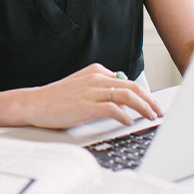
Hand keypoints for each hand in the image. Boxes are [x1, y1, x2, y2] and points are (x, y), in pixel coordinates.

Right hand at [16, 64, 162, 129]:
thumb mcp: (81, 88)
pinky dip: (124, 115)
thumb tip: (123, 100)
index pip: (127, 81)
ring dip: (143, 107)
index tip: (153, 104)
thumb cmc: (56, 99)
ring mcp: (90, 91)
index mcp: (95, 72)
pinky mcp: (85, 105)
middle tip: (158, 111)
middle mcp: (95, 78)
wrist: (34, 104)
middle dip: (149, 100)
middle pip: (132, 86)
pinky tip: (129, 121)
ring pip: (126, 94)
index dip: (144, 94)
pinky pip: (112, 108)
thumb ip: (101, 90)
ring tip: (151, 116)